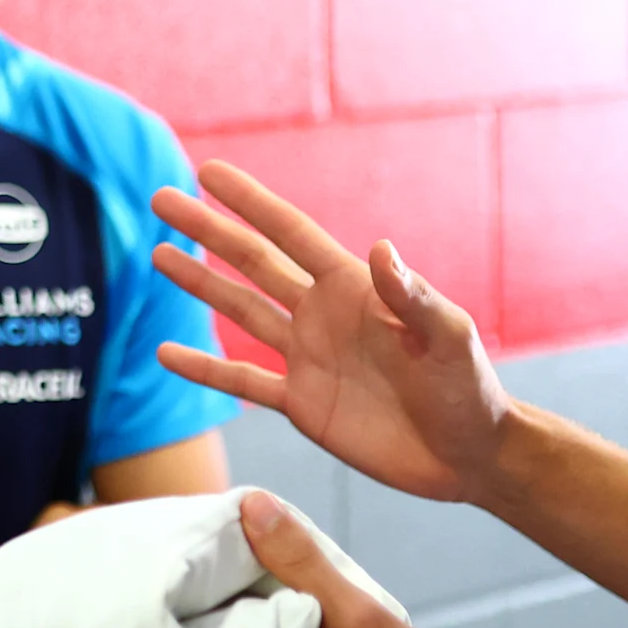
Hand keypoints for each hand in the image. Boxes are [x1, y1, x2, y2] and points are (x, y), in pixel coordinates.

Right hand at [151, 162, 513, 506]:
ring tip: (158, 256)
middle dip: (207, 230)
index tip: (208, 173)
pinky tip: (167, 354)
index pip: (290, 234)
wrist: (468, 454)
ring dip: (199, 284)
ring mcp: (307, 358)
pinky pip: (242, 382)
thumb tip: (378, 246)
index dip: (249, 203)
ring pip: (240, 312)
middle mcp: (322, 315)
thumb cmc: (469, 389)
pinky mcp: (300, 404)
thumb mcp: (449, 338)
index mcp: (354, 289)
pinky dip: (204, 369)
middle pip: (252, 263)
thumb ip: (412, 296)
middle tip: (162, 199)